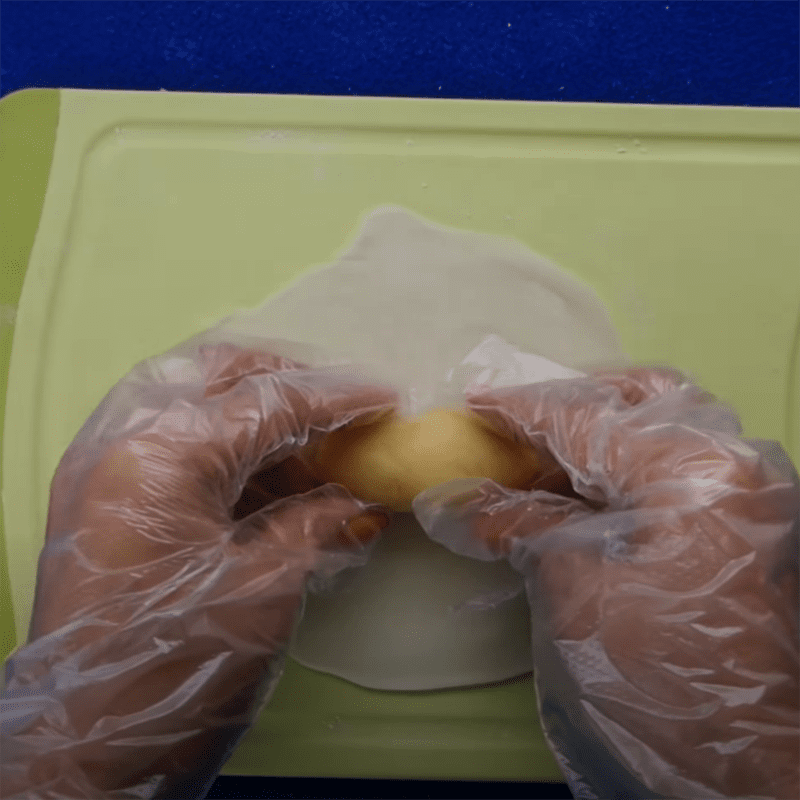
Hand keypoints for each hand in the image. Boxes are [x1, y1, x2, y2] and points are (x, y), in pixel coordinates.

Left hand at [2, 341, 398, 798]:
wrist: (82, 754)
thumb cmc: (178, 671)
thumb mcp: (266, 592)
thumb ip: (315, 524)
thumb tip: (361, 498)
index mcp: (163, 457)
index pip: (267, 403)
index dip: (335, 399)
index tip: (385, 399)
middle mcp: (122, 441)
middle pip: (214, 373)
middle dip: (285, 380)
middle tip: (339, 405)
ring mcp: (102, 467)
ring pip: (190, 402)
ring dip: (256, 414)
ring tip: (315, 446)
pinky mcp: (102, 498)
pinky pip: (174, 444)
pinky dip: (227, 450)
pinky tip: (273, 477)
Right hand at [414, 367, 798, 799]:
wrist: (753, 773)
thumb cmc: (661, 676)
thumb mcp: (577, 590)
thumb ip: (524, 525)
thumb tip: (456, 501)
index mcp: (693, 469)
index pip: (588, 419)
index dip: (522, 409)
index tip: (475, 402)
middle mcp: (733, 465)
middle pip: (644, 399)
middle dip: (576, 403)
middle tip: (520, 420)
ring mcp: (749, 496)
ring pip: (667, 429)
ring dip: (601, 434)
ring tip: (544, 453)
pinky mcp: (747, 530)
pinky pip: (679, 471)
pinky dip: (626, 470)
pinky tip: (584, 490)